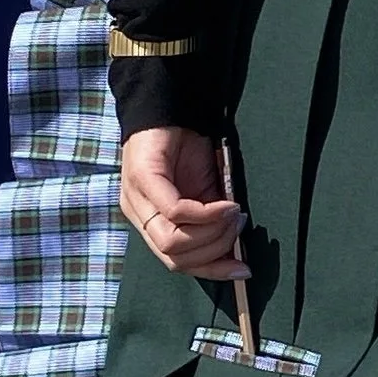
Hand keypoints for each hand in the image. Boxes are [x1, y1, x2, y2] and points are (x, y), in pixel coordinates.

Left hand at [121, 125, 247, 278]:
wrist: (171, 105)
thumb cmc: (188, 148)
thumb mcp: (204, 192)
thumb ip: (210, 221)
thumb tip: (235, 251)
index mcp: (150, 222)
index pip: (175, 263)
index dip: (210, 271)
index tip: (242, 270)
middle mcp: (137, 215)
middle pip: (174, 258)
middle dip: (215, 251)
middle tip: (239, 227)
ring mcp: (135, 198)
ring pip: (172, 242)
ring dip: (212, 233)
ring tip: (233, 214)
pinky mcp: (142, 178)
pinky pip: (175, 211)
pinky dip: (206, 214)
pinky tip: (226, 204)